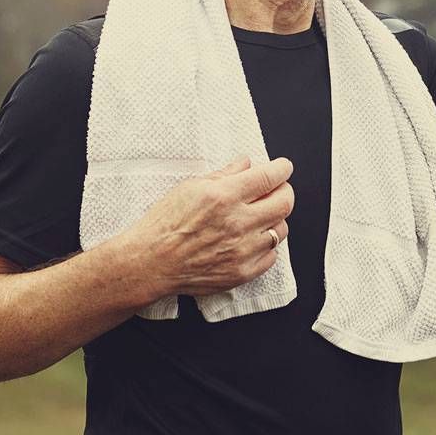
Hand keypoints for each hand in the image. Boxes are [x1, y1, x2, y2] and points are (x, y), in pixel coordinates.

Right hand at [131, 156, 294, 297]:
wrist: (150, 262)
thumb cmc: (164, 224)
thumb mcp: (190, 187)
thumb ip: (224, 174)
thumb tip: (246, 163)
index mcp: (224, 197)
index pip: (269, 177)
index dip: (282, 169)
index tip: (283, 167)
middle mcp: (237, 223)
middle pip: (284, 203)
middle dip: (285, 191)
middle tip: (278, 189)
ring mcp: (242, 250)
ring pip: (281, 230)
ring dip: (275, 219)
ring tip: (260, 216)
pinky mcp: (242, 272)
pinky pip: (271, 256)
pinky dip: (266, 245)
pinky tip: (251, 239)